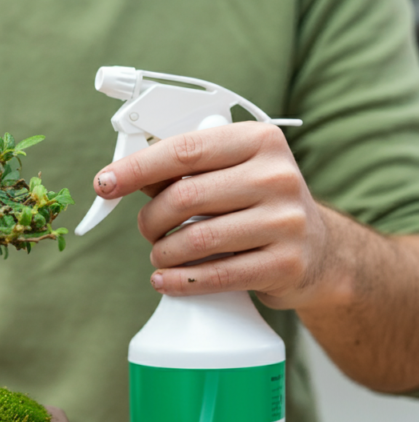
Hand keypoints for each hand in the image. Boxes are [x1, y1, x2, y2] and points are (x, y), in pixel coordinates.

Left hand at [91, 122, 339, 310]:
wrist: (318, 251)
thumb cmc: (256, 206)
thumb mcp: (229, 174)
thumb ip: (181, 171)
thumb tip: (119, 175)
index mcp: (259, 141)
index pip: (184, 150)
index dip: (136, 168)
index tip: (104, 183)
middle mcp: (277, 176)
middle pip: (184, 197)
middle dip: (150, 219)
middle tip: (147, 230)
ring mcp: (286, 221)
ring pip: (195, 239)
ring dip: (162, 253)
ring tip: (161, 255)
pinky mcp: (285, 264)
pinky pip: (215, 276)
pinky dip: (178, 281)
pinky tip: (164, 280)